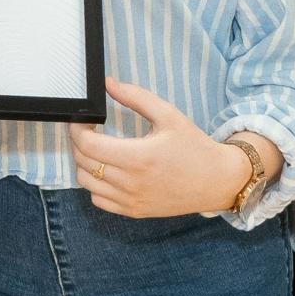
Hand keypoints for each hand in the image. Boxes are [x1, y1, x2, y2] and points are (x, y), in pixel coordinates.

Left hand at [69, 77, 247, 217]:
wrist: (217, 180)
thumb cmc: (193, 146)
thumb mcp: (167, 115)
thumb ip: (135, 96)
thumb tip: (107, 83)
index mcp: (138, 157)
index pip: (87, 145)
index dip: (77, 129)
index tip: (82, 120)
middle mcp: (131, 183)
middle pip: (82, 162)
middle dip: (78, 142)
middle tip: (88, 129)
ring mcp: (131, 201)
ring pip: (86, 182)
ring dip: (84, 163)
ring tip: (98, 149)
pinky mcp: (134, 212)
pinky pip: (98, 200)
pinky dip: (95, 184)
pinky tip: (108, 171)